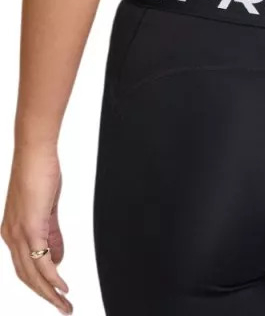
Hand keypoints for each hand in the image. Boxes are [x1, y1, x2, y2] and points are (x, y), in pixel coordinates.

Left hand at [1, 145, 71, 313]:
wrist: (34, 153)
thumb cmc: (39, 172)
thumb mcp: (47, 209)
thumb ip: (52, 235)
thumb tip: (57, 258)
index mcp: (12, 231)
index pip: (24, 267)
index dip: (39, 284)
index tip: (54, 296)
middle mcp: (11, 236)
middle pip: (27, 277)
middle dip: (45, 296)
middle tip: (63, 309)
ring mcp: (19, 233)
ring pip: (33, 274)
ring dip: (50, 293)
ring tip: (65, 305)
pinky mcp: (31, 227)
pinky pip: (41, 261)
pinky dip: (52, 278)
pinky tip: (62, 288)